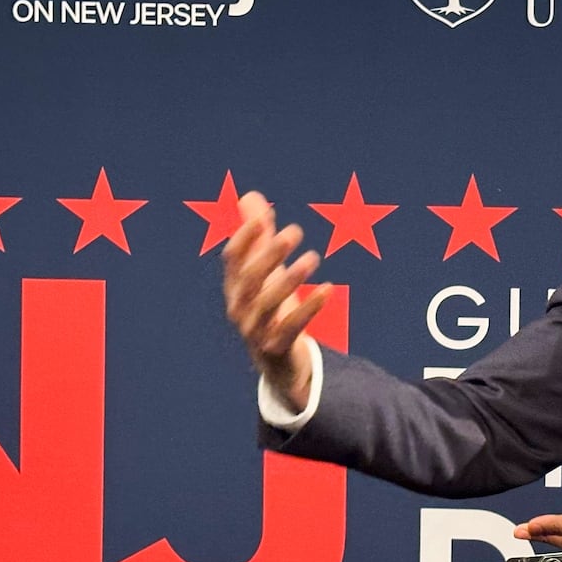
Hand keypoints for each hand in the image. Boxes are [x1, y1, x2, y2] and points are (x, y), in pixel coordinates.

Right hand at [221, 191, 333, 411]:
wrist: (278, 365)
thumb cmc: (271, 310)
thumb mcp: (265, 274)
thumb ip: (259, 237)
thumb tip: (250, 196)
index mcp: (234, 288)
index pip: (232, 259)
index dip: (245, 238)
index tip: (264, 217)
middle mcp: (239, 309)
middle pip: (249, 278)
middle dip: (270, 254)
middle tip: (295, 231)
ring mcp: (255, 331)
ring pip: (268, 303)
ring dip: (290, 278)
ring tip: (313, 256)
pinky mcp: (275, 348)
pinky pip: (292, 327)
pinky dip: (310, 307)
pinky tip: (328, 288)